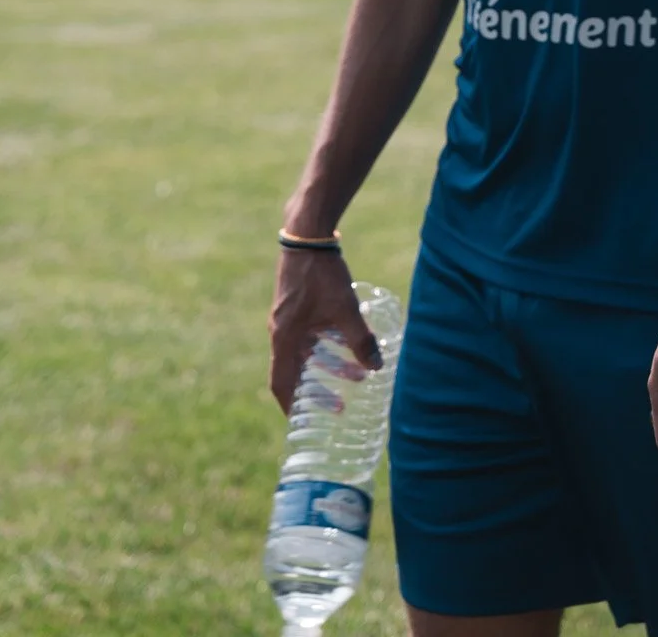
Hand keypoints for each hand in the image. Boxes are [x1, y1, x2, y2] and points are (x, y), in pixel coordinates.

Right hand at [269, 247, 381, 412]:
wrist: (307, 233)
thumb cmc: (321, 273)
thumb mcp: (344, 309)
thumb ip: (360, 340)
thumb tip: (377, 368)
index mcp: (284, 339)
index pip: (280, 384)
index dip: (291, 406)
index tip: (304, 423)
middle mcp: (280, 331)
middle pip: (295, 371)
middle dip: (318, 390)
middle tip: (340, 405)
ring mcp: (287, 317)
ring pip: (306, 352)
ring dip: (328, 365)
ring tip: (357, 375)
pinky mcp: (297, 303)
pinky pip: (308, 335)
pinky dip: (326, 345)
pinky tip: (348, 341)